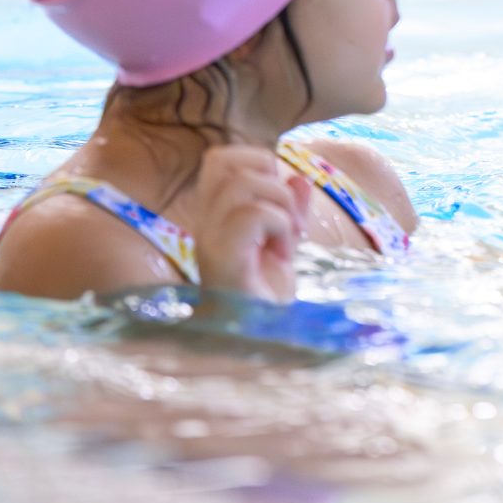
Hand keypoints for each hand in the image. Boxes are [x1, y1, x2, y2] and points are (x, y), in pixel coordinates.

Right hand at [187, 145, 312, 302]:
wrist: (261, 344)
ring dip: (279, 205)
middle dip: (270, 179)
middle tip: (287, 219)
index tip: (280, 198)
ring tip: (287, 239)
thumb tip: (297, 177)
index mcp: (215, 218)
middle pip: (224, 162)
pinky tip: (282, 254)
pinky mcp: (222, 261)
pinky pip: (251, 215)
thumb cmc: (266, 301)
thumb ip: (290, 211)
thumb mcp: (284, 246)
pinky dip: (279, 226)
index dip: (256, 163)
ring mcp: (208, 242)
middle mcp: (204, 226)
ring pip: (241, 184)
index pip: (219, 159)